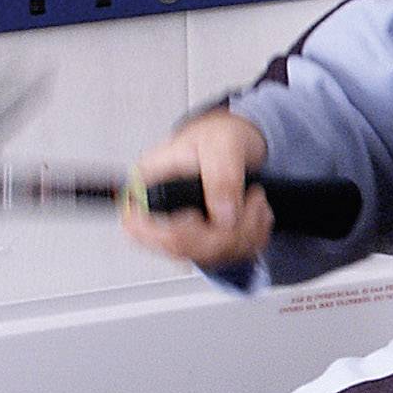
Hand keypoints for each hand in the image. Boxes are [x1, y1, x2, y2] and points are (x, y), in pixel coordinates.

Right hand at [122, 110, 272, 265]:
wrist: (237, 143)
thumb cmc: (218, 136)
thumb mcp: (221, 144)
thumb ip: (221, 177)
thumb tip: (221, 216)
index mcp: (148, 185)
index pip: (137, 226)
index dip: (169, 231)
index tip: (197, 217)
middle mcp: (161, 214)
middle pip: (180, 248)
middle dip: (223, 230)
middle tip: (247, 199)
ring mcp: (184, 232)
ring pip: (212, 256)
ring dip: (246, 230)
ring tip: (255, 198)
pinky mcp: (207, 243)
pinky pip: (234, 255)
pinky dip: (254, 236)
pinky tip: (256, 211)